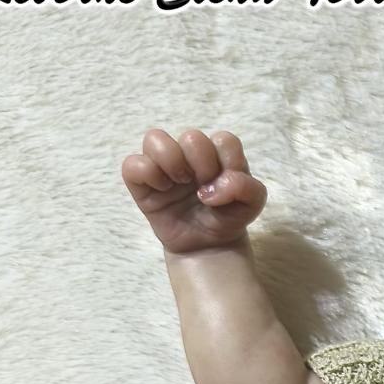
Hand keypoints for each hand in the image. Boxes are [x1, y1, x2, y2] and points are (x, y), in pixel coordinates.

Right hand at [121, 128, 267, 253]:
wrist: (208, 247)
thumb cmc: (227, 218)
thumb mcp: (252, 205)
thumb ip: (247, 188)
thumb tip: (211, 188)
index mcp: (217, 154)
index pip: (224, 140)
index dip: (227, 164)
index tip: (223, 186)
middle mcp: (189, 155)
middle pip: (192, 136)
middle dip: (202, 165)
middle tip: (202, 189)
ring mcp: (164, 167)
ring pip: (154, 138)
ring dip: (171, 161)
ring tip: (179, 183)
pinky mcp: (142, 184)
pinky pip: (132, 165)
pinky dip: (147, 174)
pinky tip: (162, 190)